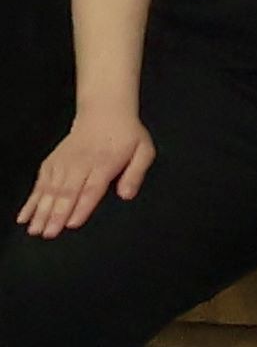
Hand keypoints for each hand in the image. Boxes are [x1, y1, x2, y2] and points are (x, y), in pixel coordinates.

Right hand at [18, 106, 149, 239]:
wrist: (104, 112)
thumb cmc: (126, 135)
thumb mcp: (144, 150)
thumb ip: (136, 174)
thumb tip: (127, 195)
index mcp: (104, 164)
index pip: (91, 189)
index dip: (81, 207)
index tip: (72, 223)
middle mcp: (81, 164)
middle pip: (67, 192)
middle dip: (56, 214)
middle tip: (48, 233)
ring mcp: (63, 163)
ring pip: (50, 190)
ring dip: (40, 210)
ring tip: (33, 229)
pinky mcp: (51, 163)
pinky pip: (39, 183)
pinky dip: (31, 200)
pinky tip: (23, 216)